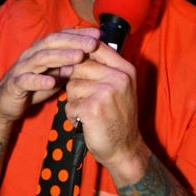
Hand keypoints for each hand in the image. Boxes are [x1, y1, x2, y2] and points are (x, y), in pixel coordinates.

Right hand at [0, 28, 100, 122]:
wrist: (5, 103)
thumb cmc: (33, 86)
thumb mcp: (54, 76)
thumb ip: (68, 67)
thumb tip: (87, 60)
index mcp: (42, 50)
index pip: (61, 36)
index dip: (79, 34)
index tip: (98, 35)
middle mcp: (31, 55)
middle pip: (53, 43)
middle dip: (74, 42)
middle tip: (93, 44)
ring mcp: (22, 68)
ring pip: (41, 58)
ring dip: (61, 56)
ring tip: (78, 57)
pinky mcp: (14, 84)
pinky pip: (26, 80)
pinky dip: (39, 80)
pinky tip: (52, 82)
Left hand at [64, 42, 149, 180]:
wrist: (125, 148)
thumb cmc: (117, 117)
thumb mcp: (118, 88)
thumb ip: (102, 68)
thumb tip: (74, 51)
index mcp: (125, 69)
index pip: (96, 47)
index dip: (80, 53)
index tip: (75, 64)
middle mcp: (119, 77)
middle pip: (79, 65)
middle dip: (76, 82)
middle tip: (88, 99)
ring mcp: (107, 92)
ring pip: (72, 85)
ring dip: (74, 101)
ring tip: (88, 112)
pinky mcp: (93, 108)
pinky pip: (69, 104)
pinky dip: (72, 115)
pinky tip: (85, 122)